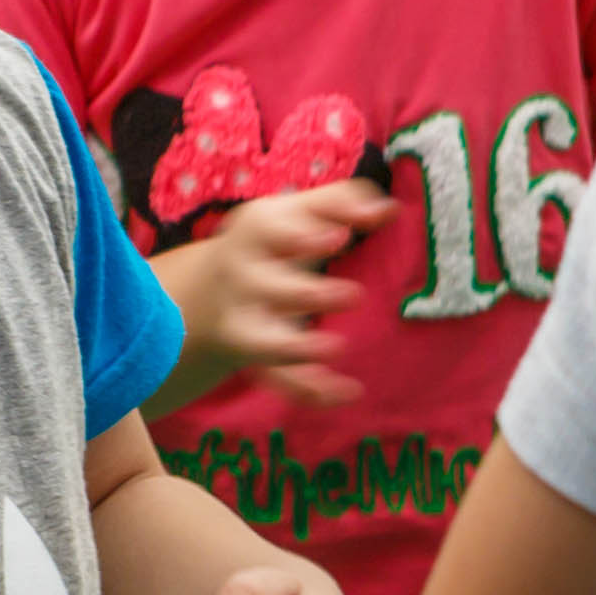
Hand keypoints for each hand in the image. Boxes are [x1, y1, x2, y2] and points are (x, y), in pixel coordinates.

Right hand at [167, 180, 382, 407]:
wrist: (204, 292)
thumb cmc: (271, 242)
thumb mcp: (295, 211)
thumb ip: (341, 203)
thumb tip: (391, 209)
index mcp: (254, 234)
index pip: (269, 232)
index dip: (303, 237)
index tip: (340, 238)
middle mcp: (243, 279)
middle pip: (269, 289)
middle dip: (308, 294)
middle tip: (355, 295)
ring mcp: (245, 323)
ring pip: (263, 344)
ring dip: (298, 349)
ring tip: (336, 347)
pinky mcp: (255, 359)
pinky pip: (280, 380)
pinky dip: (312, 391)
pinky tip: (350, 391)